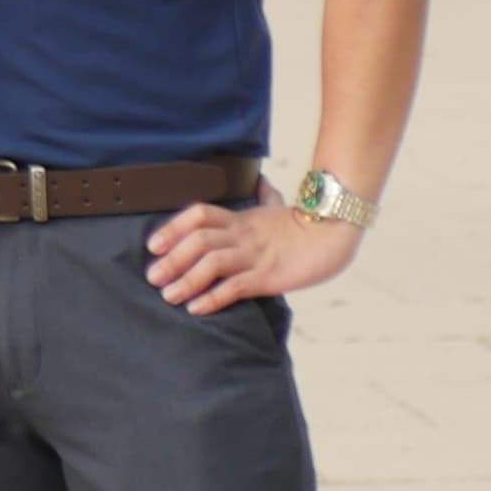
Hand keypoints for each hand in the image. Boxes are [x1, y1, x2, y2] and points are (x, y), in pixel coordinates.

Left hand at [145, 200, 362, 314]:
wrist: (338, 233)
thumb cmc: (309, 224)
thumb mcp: (281, 207)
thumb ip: (265, 197)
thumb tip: (260, 182)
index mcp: (242, 218)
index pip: (199, 214)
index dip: (173, 227)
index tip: (153, 245)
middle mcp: (244, 234)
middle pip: (198, 239)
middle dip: (172, 259)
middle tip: (152, 277)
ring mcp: (256, 255)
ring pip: (212, 262)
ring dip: (186, 280)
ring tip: (168, 296)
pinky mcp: (270, 276)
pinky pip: (235, 286)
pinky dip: (213, 297)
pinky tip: (196, 308)